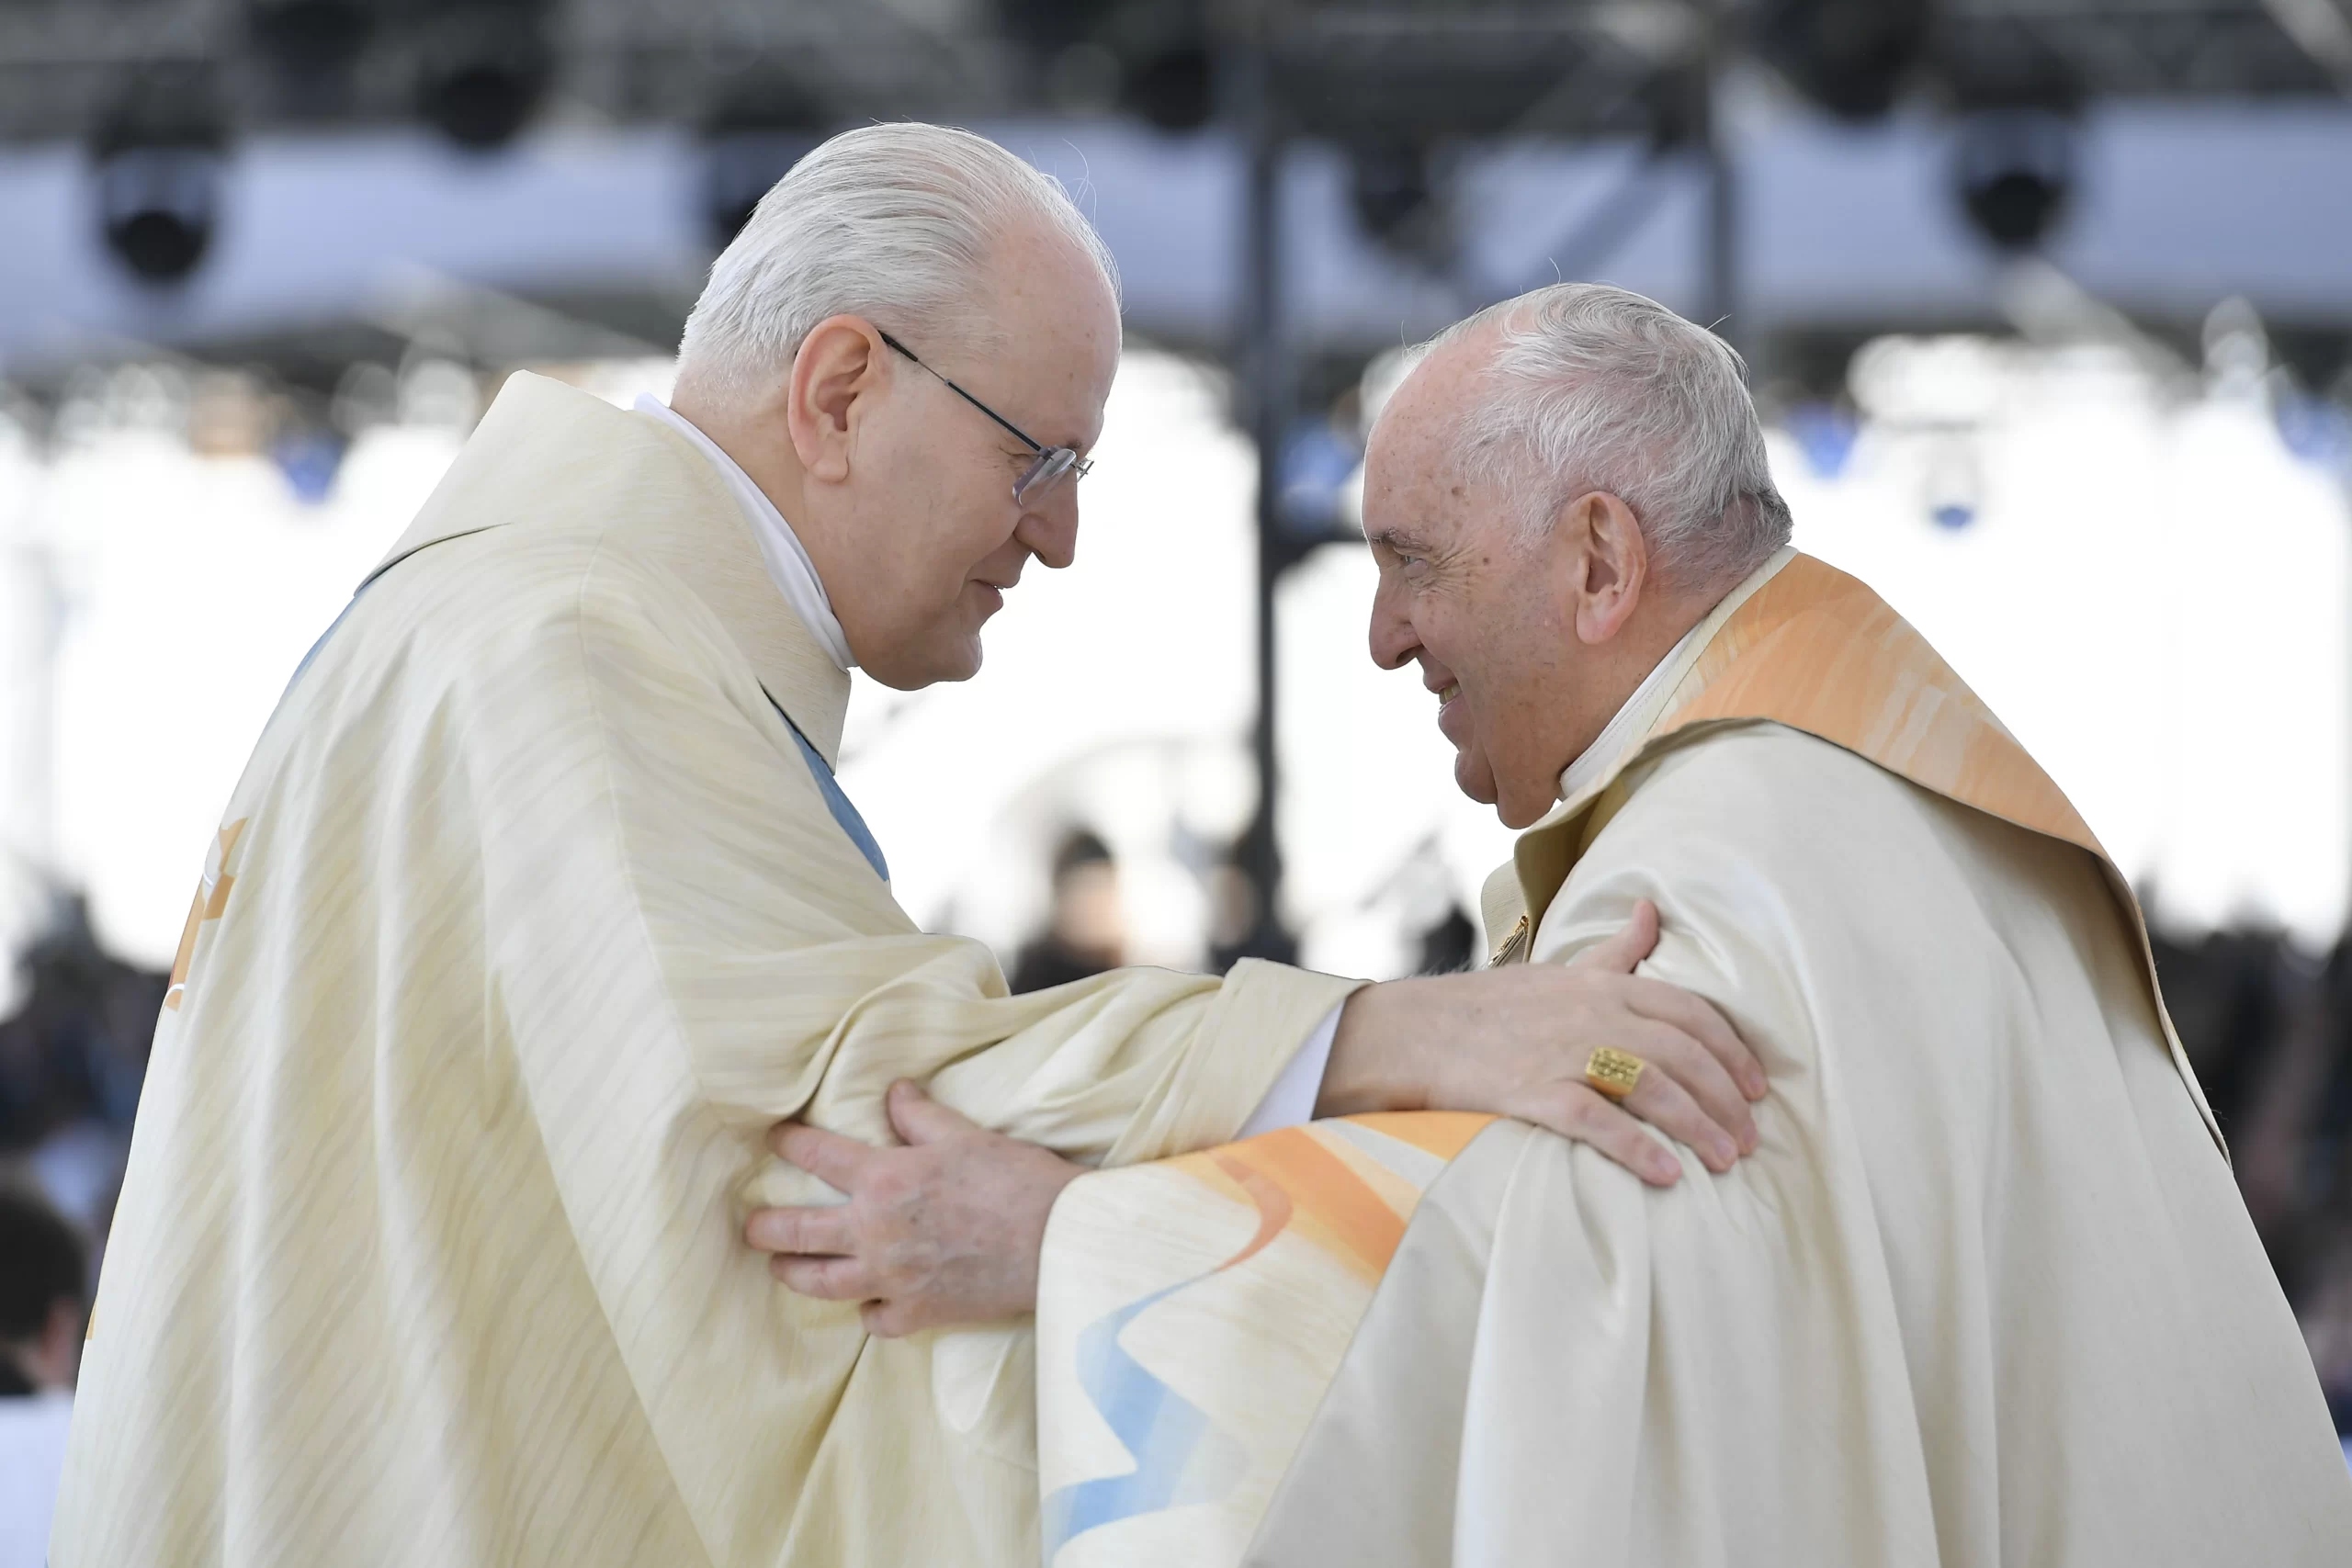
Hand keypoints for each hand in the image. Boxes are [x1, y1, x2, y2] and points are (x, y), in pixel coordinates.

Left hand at [744, 1079, 1082, 1336]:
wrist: (1054, 1240)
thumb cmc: (1013, 1180)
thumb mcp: (964, 1135)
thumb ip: (919, 1117)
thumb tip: (893, 1092)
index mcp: (884, 1180)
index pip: (820, 1157)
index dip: (790, 1144)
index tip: (773, 1139)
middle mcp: (875, 1233)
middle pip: (800, 1232)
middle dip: (766, 1228)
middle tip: (749, 1228)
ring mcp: (891, 1279)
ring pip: (823, 1283)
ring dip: (794, 1275)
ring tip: (780, 1270)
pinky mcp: (918, 1314)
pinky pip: (875, 1319)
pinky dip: (867, 1312)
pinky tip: (867, 1305)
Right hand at [1322, 900, 1765, 1186]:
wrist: (1419, 1031)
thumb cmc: (1495, 1007)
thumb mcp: (1563, 970)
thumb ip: (1617, 951)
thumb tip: (1653, 910)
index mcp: (1605, 985)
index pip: (1690, 1012)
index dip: (1733, 1051)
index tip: (1757, 1088)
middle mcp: (1593, 1014)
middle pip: (1683, 1054)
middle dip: (1726, 1099)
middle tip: (1751, 1139)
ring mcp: (1564, 1053)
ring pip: (1653, 1086)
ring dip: (1699, 1127)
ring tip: (1726, 1162)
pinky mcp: (1534, 1092)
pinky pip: (1598, 1122)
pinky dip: (1639, 1147)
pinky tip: (1669, 1174)